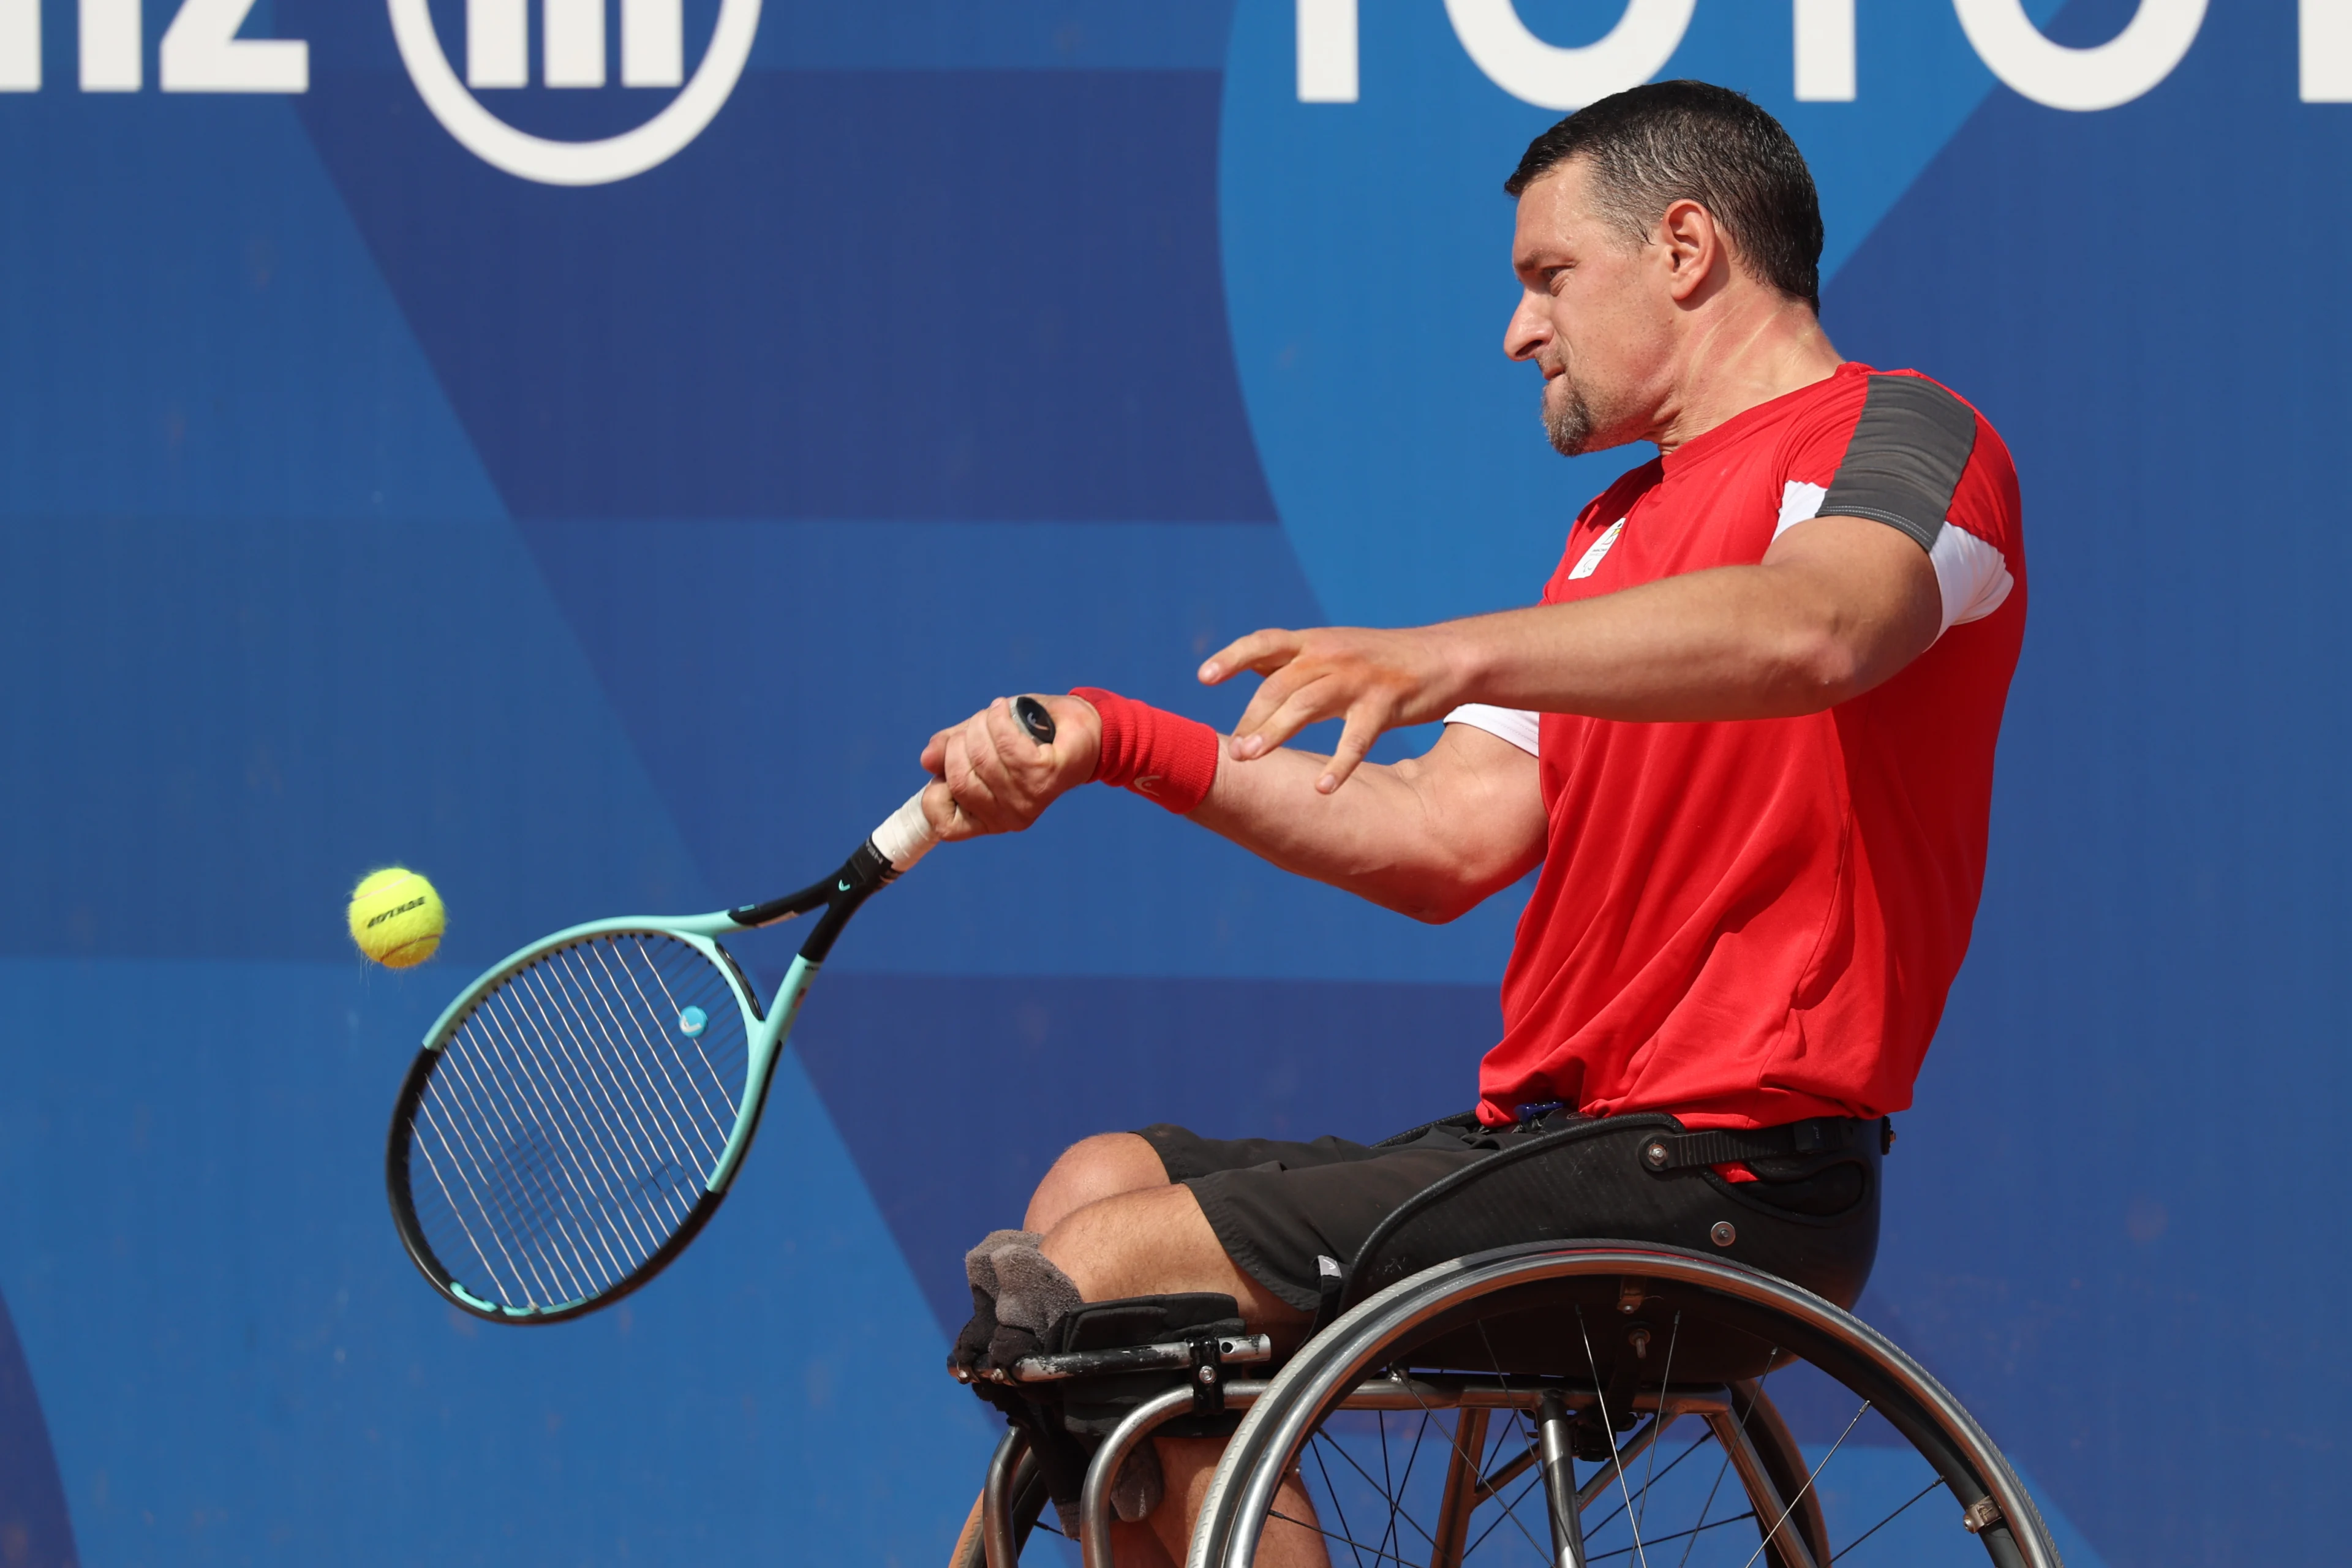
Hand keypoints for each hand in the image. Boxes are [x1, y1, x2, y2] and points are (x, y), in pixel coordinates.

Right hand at [918, 694, 1102, 840]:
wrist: (1084, 729)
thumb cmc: (1029, 737)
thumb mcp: (981, 742)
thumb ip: (951, 751)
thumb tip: (927, 760)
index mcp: (988, 818)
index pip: (943, 823)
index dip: (935, 790)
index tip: (948, 762)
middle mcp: (1008, 818)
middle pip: (958, 780)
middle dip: (961, 742)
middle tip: (978, 725)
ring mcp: (1028, 800)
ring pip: (981, 758)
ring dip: (981, 725)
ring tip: (995, 714)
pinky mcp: (1046, 776)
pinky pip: (1007, 745)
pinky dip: (1000, 720)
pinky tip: (1004, 709)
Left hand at [1200, 625, 1463, 792]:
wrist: (1445, 657)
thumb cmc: (1381, 659)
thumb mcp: (1334, 648)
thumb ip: (1292, 659)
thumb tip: (1247, 666)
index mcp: (1314, 642)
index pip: (1264, 642)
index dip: (1233, 657)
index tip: (1203, 677)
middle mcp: (1331, 654)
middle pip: (1279, 684)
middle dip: (1252, 717)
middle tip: (1233, 752)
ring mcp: (1358, 677)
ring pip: (1307, 705)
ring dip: (1275, 733)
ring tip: (1250, 759)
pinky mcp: (1386, 703)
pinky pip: (1357, 738)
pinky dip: (1339, 764)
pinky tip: (1323, 788)